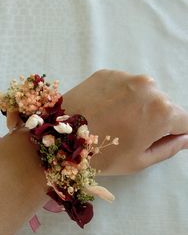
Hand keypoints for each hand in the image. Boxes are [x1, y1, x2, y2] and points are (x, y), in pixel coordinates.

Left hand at [62, 69, 187, 175]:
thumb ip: (169, 148)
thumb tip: (185, 138)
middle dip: (155, 119)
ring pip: (144, 93)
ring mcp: (127, 77)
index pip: (185, 121)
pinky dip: (119, 96)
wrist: (59, 138)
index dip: (177, 133)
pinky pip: (123, 85)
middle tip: (130, 134)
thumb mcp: (139, 161)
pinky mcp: (107, 73)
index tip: (161, 139)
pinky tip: (103, 109)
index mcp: (162, 111)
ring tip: (114, 121)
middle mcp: (149, 87)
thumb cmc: (102, 155)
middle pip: (165, 105)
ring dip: (137, 105)